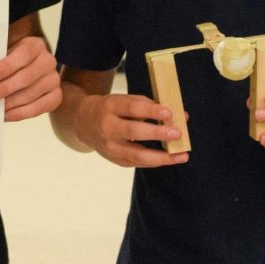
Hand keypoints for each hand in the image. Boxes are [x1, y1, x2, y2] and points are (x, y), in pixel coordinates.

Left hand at [0, 36, 59, 120]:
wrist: (28, 69)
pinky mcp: (56, 96)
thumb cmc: (11, 61)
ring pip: (32, 94)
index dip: (7, 66)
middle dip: (4, 88)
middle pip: (26, 77)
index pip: (23, 54)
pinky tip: (5, 115)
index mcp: (35, 45)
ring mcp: (54, 79)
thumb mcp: (4, 52)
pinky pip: (39, 108)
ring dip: (10, 103)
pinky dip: (20, 113)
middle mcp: (48, 61)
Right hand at [73, 93, 187, 167]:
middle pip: (133, 131)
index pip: (131, 108)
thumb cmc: (110, 109)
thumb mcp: (123, 100)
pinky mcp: (115, 160)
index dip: (150, 110)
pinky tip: (171, 158)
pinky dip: (156, 161)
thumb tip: (181, 116)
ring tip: (181, 155)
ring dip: (161, 156)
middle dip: (157, 133)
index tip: (169, 112)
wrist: (83, 124)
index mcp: (110, 107)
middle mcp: (107, 127)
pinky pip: (138, 163)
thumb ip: (149, 106)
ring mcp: (110, 147)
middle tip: (177, 133)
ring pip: (136, 154)